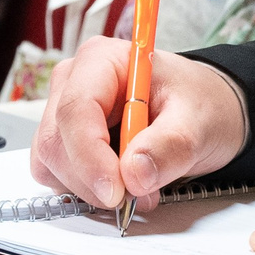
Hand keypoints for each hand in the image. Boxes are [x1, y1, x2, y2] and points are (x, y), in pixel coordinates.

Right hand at [30, 35, 248, 209]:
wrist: (202, 113)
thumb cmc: (198, 104)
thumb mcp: (197, 122)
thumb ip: (170, 145)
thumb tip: (134, 173)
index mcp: (102, 60)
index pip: (76, 109)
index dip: (89, 154)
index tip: (116, 190)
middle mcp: (74, 82)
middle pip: (56, 140)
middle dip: (93, 179)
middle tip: (139, 194)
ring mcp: (63, 112)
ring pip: (51, 163)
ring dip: (90, 188)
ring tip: (139, 186)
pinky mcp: (64, 141)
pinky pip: (57, 175)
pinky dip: (87, 190)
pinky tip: (122, 183)